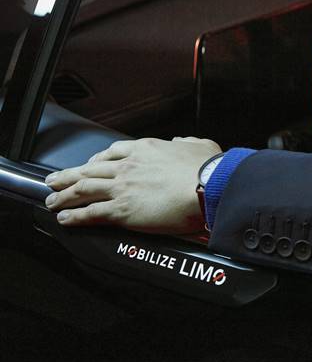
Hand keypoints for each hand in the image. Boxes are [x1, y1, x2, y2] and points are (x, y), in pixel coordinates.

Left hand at [45, 137, 221, 233]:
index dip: (95, 160)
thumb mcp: (200, 146)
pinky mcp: (121, 210)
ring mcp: (122, 187)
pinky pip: (90, 213)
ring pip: (83, 189)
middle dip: (68, 176)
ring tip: (52, 201)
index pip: (112, 153)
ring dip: (64, 195)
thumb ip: (188, 144)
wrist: (209, 186)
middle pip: (89, 170)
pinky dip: (74, 216)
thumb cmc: (208, 169)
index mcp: (146, 150)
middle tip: (55, 180)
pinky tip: (65, 218)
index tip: (89, 165)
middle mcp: (128, 166)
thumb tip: (184, 142)